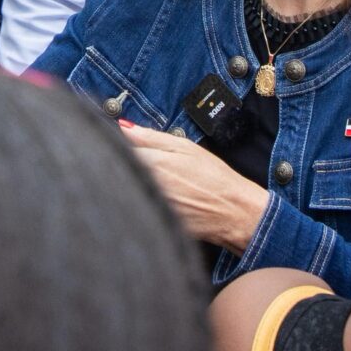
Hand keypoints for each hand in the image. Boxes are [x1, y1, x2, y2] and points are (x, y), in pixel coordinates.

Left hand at [120, 124, 270, 251]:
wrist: (233, 212)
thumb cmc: (214, 178)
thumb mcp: (185, 148)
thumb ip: (150, 137)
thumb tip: (123, 126)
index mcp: (152, 163)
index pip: (118, 151)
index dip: (117, 147)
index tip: (121, 146)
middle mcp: (146, 186)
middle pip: (117, 171)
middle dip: (120, 165)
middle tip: (135, 165)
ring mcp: (148, 207)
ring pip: (123, 190)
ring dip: (127, 184)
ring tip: (149, 183)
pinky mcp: (150, 224)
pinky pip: (133, 208)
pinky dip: (136, 202)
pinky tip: (152, 201)